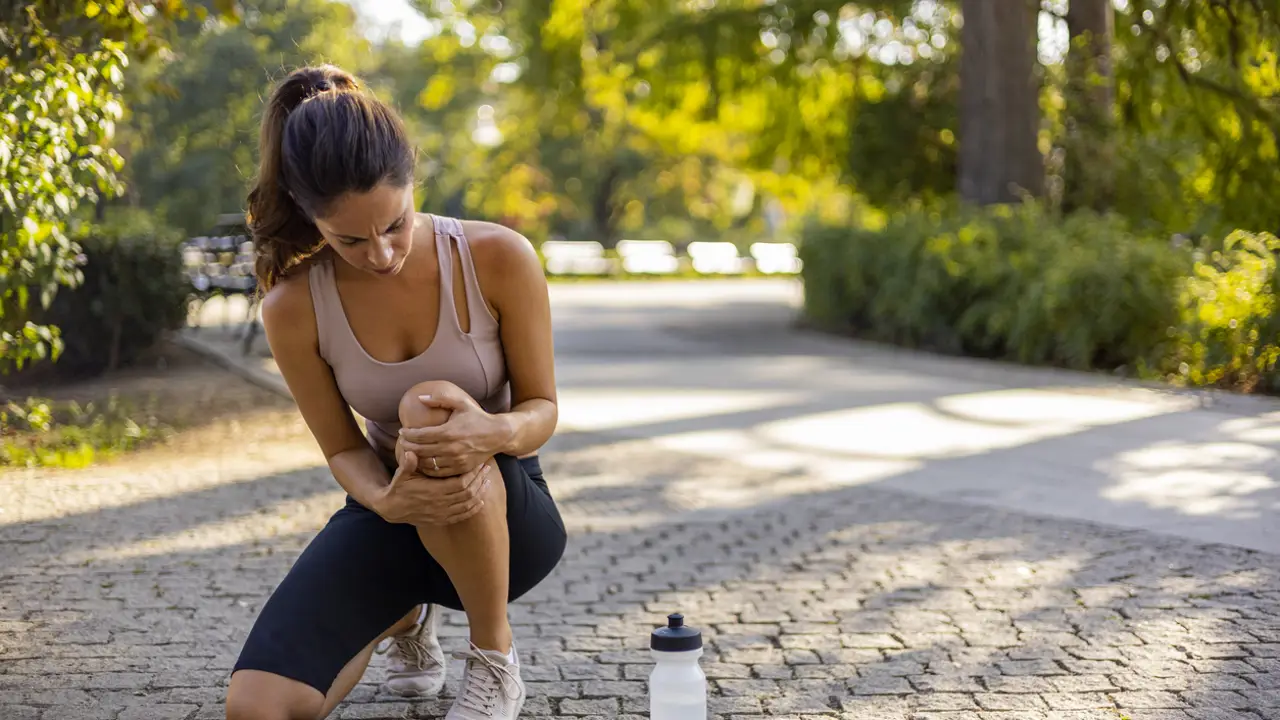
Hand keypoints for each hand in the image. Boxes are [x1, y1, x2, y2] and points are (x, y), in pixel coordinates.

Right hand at [372, 449, 492, 525]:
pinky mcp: (441, 520)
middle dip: (479, 480)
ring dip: (480, 493)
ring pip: (467, 505)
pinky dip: (473, 509)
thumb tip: (410, 452)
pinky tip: (481, 501)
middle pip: (467, 493)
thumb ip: (407, 464)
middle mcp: (439, 504)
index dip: (472, 474)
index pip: (460, 483)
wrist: (392, 509)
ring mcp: (441, 514)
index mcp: (432, 491)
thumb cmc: (399, 487)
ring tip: (487, 482)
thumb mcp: (401, 474)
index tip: (479, 464)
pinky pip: (462, 516)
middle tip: (487, 469)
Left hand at [398, 386, 510, 477]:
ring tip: (410, 452)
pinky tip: (423, 462)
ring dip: (416, 458)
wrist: (498, 435)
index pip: (421, 435)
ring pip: (427, 463)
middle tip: (402, 442)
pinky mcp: (460, 468)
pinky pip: (438, 472)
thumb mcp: (461, 403)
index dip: (408, 434)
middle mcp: (451, 448)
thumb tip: (420, 397)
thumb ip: (441, 398)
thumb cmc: (477, 417)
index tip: (402, 431)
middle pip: (420, 450)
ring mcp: (456, 460)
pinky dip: (427, 468)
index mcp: (449, 432)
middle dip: (407, 446)